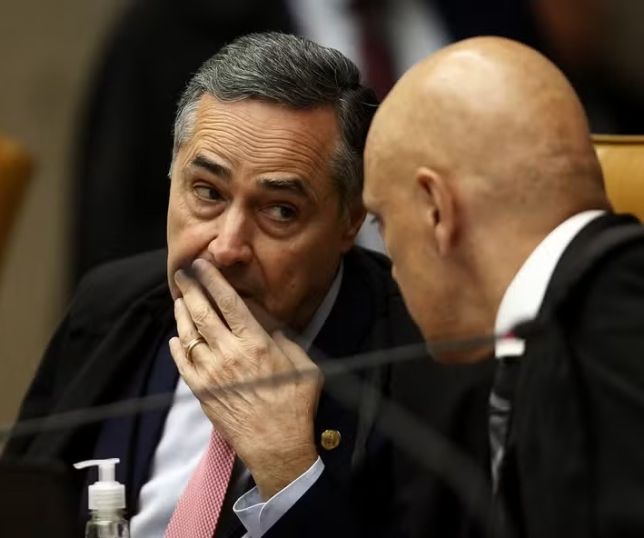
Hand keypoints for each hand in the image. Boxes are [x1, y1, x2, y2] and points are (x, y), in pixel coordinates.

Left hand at [169, 258, 322, 499]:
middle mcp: (229, 353)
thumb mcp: (304, 365)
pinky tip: (176, 339)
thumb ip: (284, 340)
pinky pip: (183, 364)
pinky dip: (177, 348)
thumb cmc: (295, 404)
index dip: (212, 280)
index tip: (202, 265)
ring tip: (179, 300)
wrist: (277, 446)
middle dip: (190, 289)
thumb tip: (268, 325)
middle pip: (202, 313)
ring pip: (189, 335)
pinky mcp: (202, 392)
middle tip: (182, 274)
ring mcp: (211, 373)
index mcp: (255, 342)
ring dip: (182, 314)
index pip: (228, 302)